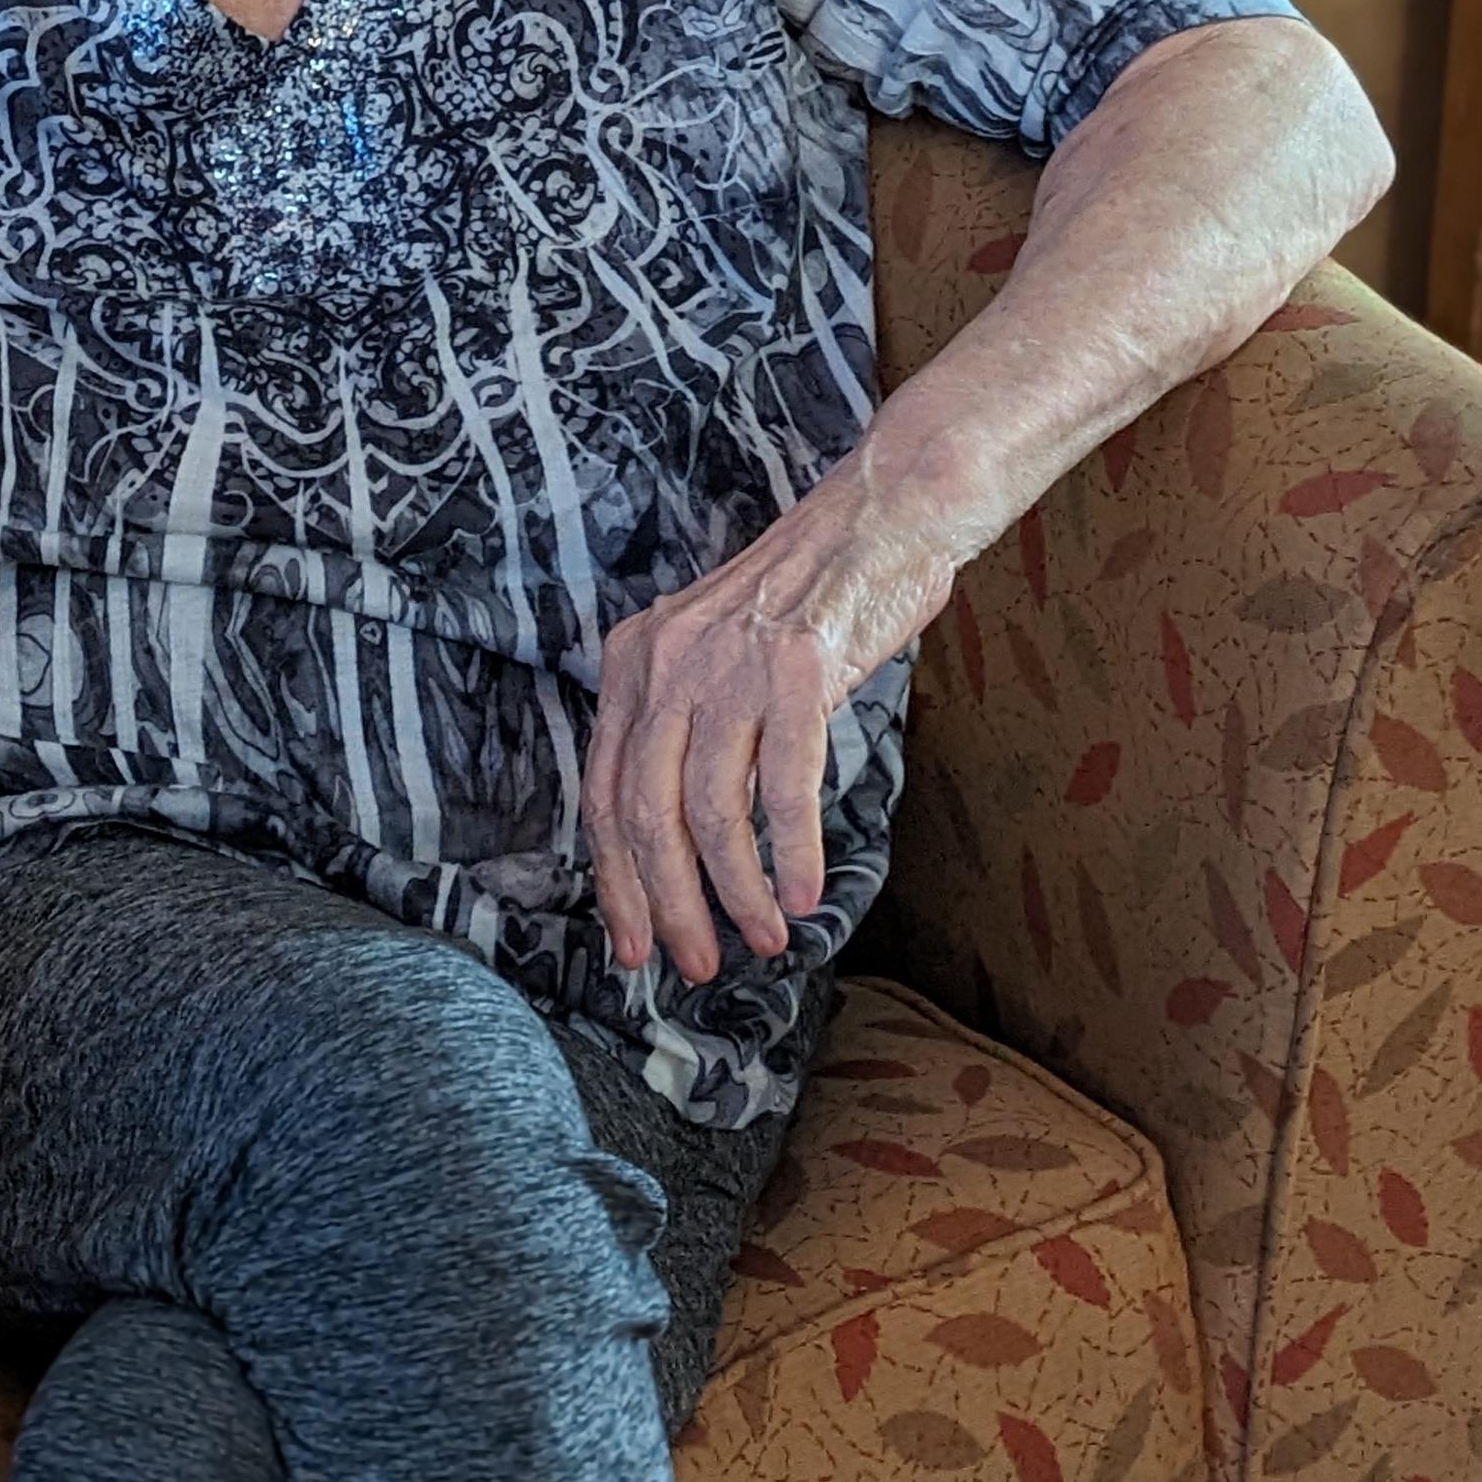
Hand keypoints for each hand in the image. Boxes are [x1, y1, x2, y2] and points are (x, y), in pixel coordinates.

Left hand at [583, 457, 958, 986]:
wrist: (880, 517)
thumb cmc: (805, 601)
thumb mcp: (714, 654)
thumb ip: (684, 726)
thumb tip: (674, 844)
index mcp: (634, 659)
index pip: (602, 792)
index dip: (614, 881)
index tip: (633, 946)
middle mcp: (667, 660)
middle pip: (645, 813)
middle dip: (667, 905)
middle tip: (697, 964)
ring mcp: (731, 663)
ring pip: (711, 812)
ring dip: (736, 894)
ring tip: (764, 939)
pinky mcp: (798, 670)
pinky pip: (783, 787)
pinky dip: (793, 854)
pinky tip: (805, 895)